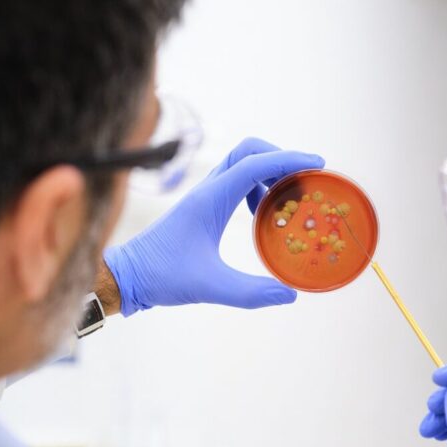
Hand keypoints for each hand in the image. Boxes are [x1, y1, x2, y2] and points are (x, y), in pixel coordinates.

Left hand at [103, 137, 324, 314]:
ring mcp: (205, 195)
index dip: (289, 160)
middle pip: (249, 151)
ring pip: (243, 164)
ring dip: (270, 174)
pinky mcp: (203, 205)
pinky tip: (262, 216)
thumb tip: (290, 295)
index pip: (255, 164)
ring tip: (290, 202)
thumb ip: (250, 292)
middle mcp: (209, 189)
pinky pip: (237, 182)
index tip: (318, 165)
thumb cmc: (162, 277)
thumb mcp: (209, 287)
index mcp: (211, 199)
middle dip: (281, 159)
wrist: (127, 275)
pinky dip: (257, 189)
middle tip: (305, 182)